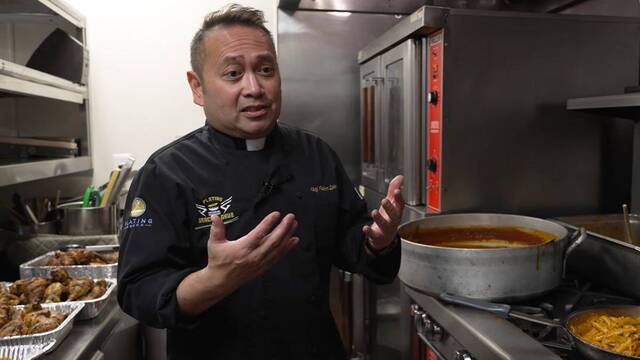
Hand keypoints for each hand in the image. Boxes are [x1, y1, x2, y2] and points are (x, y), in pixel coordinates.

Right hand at [176, 212, 298, 315]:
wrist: (221, 281)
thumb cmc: (218, 260)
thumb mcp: (214, 244)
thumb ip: (216, 229)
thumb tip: (215, 216)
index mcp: (242, 248)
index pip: (258, 234)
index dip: (268, 223)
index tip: (276, 214)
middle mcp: (253, 256)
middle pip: (272, 241)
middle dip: (283, 228)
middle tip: (290, 217)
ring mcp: (260, 262)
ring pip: (277, 248)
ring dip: (287, 235)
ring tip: (294, 224)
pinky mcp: (263, 267)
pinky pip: (277, 256)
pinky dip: (287, 248)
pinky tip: (294, 240)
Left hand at [363, 175, 403, 249]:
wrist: (385, 237)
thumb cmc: (388, 218)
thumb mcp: (391, 203)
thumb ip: (393, 190)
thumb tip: (400, 177)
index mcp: (397, 212)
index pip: (400, 205)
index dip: (399, 198)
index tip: (397, 191)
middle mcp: (393, 221)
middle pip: (394, 215)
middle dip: (390, 208)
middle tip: (384, 200)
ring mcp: (386, 229)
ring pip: (384, 225)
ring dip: (379, 219)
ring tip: (374, 212)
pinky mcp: (377, 236)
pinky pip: (374, 235)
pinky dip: (369, 232)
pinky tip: (365, 228)